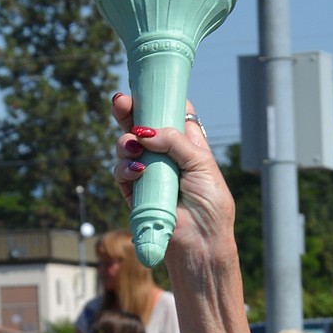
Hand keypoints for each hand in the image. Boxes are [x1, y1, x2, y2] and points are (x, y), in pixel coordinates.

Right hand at [110, 91, 234, 268]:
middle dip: (130, 111)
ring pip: (127, 145)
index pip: (171, 113)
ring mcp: (150, 172)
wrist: (201, 245)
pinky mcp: (136, 192)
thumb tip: (145, 131)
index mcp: (188, 145)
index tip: (148, 87)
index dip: (160, 98)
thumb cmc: (211, 207)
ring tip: (132, 146)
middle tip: (121, 102)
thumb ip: (175, 141)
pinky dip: (125, 168)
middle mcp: (167, 156)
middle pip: (143, 124)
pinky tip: (135, 170)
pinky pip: (122, 172)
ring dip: (125, 141)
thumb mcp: (202, 165)